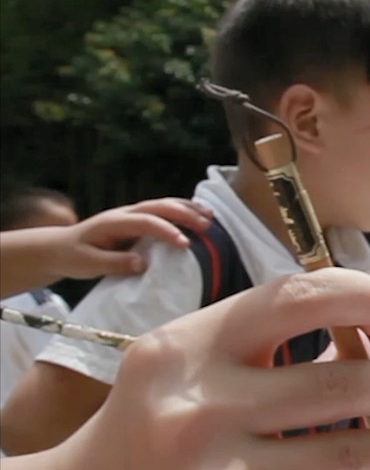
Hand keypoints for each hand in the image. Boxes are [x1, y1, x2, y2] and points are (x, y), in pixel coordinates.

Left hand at [55, 198, 212, 279]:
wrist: (59, 247)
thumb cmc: (73, 256)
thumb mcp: (88, 264)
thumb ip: (114, 263)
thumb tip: (142, 263)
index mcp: (113, 222)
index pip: (146, 222)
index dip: (167, 231)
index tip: (185, 245)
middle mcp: (125, 213)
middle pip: (159, 207)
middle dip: (185, 214)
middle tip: (207, 226)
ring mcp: (132, 214)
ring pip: (164, 205)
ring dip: (188, 209)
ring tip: (211, 217)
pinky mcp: (137, 220)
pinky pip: (163, 212)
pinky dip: (183, 211)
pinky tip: (199, 215)